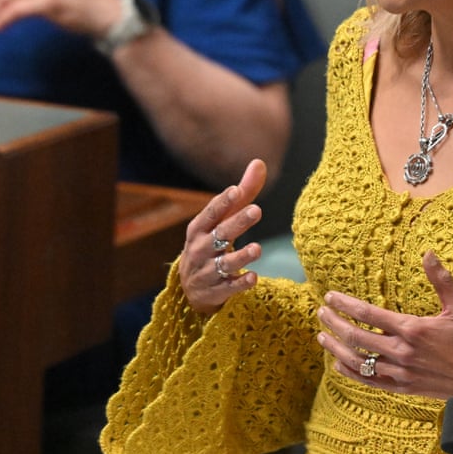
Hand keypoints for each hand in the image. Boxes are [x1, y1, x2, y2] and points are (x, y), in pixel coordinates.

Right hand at [179, 159, 267, 313]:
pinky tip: (254, 277)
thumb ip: (243, 193)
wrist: (193, 287)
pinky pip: (229, 287)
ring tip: (258, 248)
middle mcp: (200, 249)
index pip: (210, 213)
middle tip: (256, 210)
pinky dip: (240, 283)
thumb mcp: (223, 219)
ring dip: (241, 256)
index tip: (236, 190)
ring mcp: (207, 272)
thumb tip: (259, 162)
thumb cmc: (212, 243)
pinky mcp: (217, 291)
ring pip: (224, 263)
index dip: (222, 202)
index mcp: (199, 229)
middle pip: (220, 234)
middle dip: (237, 223)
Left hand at [316, 251, 452, 399]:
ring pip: (358, 361)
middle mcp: (401, 351)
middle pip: (356, 337)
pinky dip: (351, 372)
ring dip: (336, 348)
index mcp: (412, 329)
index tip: (330, 296)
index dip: (345, 304)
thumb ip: (441, 280)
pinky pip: (369, 381)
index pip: (368, 314)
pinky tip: (339, 364)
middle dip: (334, 323)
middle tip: (320, 312)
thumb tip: (428, 253)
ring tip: (322, 337)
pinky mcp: (402, 387)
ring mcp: (400, 372)